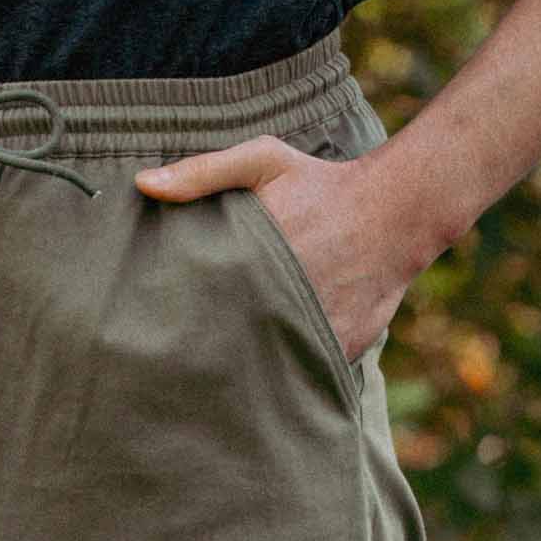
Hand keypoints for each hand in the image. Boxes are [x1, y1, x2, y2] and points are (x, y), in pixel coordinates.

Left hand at [134, 135, 415, 365]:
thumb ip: (202, 173)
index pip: (200, 306)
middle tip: (184, 359)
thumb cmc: (323, 184)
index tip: (163, 323)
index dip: (179, 318)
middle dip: (209, 350)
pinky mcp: (340, 350)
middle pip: (228, 343)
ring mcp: (314, 332)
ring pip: (266, 365)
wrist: (398, 210)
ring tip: (221, 377)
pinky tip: (270, 375)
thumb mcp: (262, 162)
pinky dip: (290, 372)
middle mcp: (281, 303)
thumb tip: (143, 184)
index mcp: (252, 264)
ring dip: (248, 368)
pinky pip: (305, 372)